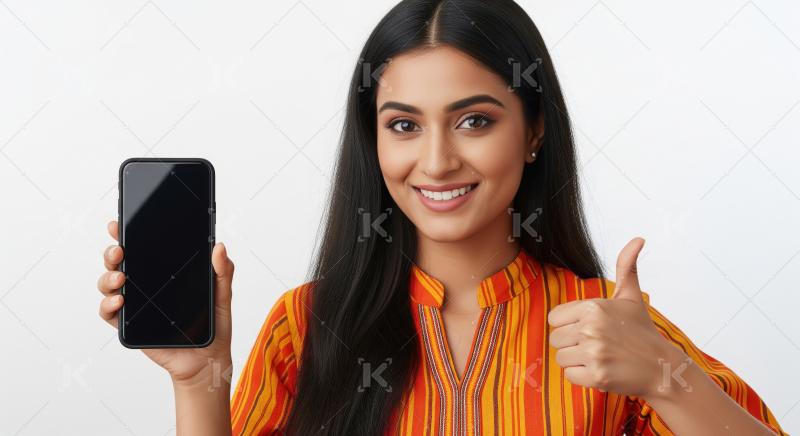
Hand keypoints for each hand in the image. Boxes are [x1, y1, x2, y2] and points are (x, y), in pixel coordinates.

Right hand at [97, 220, 234, 386]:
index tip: (118, 224)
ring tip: (121, 278)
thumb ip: (223, 271)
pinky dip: (108, 305)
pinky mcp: (130, 326)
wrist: (207, 360)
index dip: (126, 234)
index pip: (142, 248)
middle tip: (119, 250)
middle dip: (112, 252)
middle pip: (119, 262)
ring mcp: (136, 305)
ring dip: (108, 277)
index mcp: (165, 272)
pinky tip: (120, 300)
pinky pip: (109, 313)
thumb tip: (220, 246)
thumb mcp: (222, 295)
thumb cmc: (213, 326)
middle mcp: (146, 285)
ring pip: (109, 284)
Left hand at [547, 237, 681, 397]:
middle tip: (597, 345)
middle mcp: (591, 328)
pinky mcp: (596, 376)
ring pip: (561, 358)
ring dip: (577, 361)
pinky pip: (569, 376)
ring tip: (600, 357)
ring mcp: (594, 353)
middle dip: (572, 344)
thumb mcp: (631, 296)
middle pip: (555, 339)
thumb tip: (639, 239)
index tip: (589, 329)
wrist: (661, 367)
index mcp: (593, 307)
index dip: (569, 325)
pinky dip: (582, 377)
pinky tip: (602, 370)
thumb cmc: (641, 331)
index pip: (554, 318)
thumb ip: (626, 266)